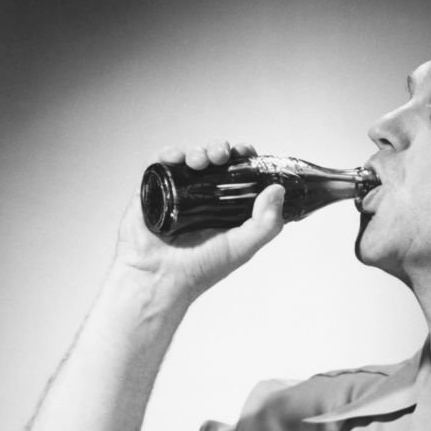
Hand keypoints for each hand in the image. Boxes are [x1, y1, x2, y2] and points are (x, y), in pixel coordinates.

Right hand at [113, 140, 285, 304]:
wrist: (160, 278)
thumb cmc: (199, 269)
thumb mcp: (242, 248)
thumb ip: (266, 224)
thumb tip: (278, 191)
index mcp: (226, 210)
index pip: (239, 176)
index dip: (245, 161)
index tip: (247, 153)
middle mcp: (203, 199)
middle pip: (215, 162)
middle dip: (221, 151)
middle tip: (223, 156)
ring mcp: (177, 193)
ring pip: (190, 159)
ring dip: (199, 151)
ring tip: (201, 161)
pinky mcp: (153, 190)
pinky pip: (160, 163)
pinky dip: (169, 154)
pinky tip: (177, 158)